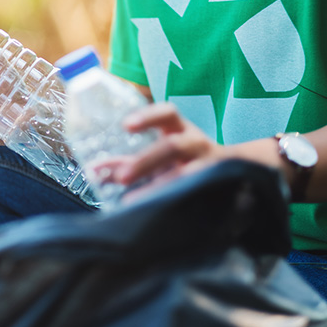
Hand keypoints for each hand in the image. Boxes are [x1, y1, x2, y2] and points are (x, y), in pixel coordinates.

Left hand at [90, 102, 226, 200]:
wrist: (234, 168)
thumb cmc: (185, 158)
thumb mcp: (160, 153)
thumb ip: (127, 160)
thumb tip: (92, 170)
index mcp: (180, 129)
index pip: (167, 113)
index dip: (148, 117)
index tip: (126, 125)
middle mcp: (196, 143)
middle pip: (173, 147)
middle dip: (146, 161)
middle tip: (122, 176)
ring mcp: (209, 166)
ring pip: (188, 174)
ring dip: (159, 187)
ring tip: (133, 201)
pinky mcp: (214, 187)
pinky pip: (194, 195)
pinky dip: (174, 203)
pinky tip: (156, 213)